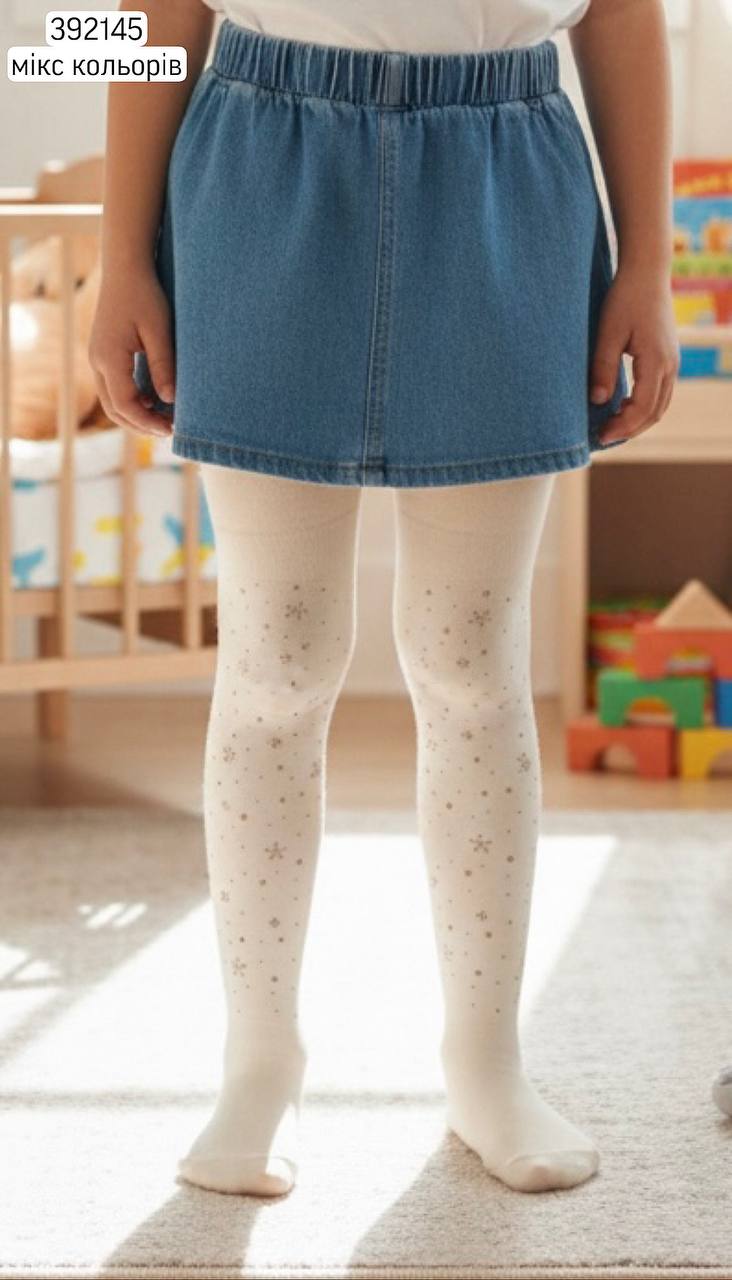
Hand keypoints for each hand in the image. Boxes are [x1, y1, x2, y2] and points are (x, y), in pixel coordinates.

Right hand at [88, 264, 174, 437]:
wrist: (124, 268)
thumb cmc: (144, 295)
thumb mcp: (159, 330)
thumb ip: (163, 366)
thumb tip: (170, 400)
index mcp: (109, 358)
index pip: (125, 405)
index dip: (148, 422)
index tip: (172, 429)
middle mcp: (97, 362)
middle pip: (115, 410)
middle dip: (141, 425)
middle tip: (170, 430)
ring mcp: (97, 359)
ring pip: (112, 402)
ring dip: (136, 415)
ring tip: (165, 418)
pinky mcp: (103, 355)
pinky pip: (114, 388)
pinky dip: (132, 401)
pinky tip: (154, 400)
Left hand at [590, 265, 679, 444]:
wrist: (647, 272)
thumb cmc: (625, 299)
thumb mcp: (608, 333)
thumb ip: (603, 368)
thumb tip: (598, 402)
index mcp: (656, 362)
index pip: (642, 409)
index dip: (622, 427)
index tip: (600, 436)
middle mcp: (670, 365)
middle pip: (654, 413)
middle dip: (629, 429)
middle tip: (602, 437)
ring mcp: (672, 362)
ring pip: (660, 405)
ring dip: (637, 420)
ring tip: (611, 426)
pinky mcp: (667, 357)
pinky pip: (659, 392)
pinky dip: (643, 407)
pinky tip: (621, 406)